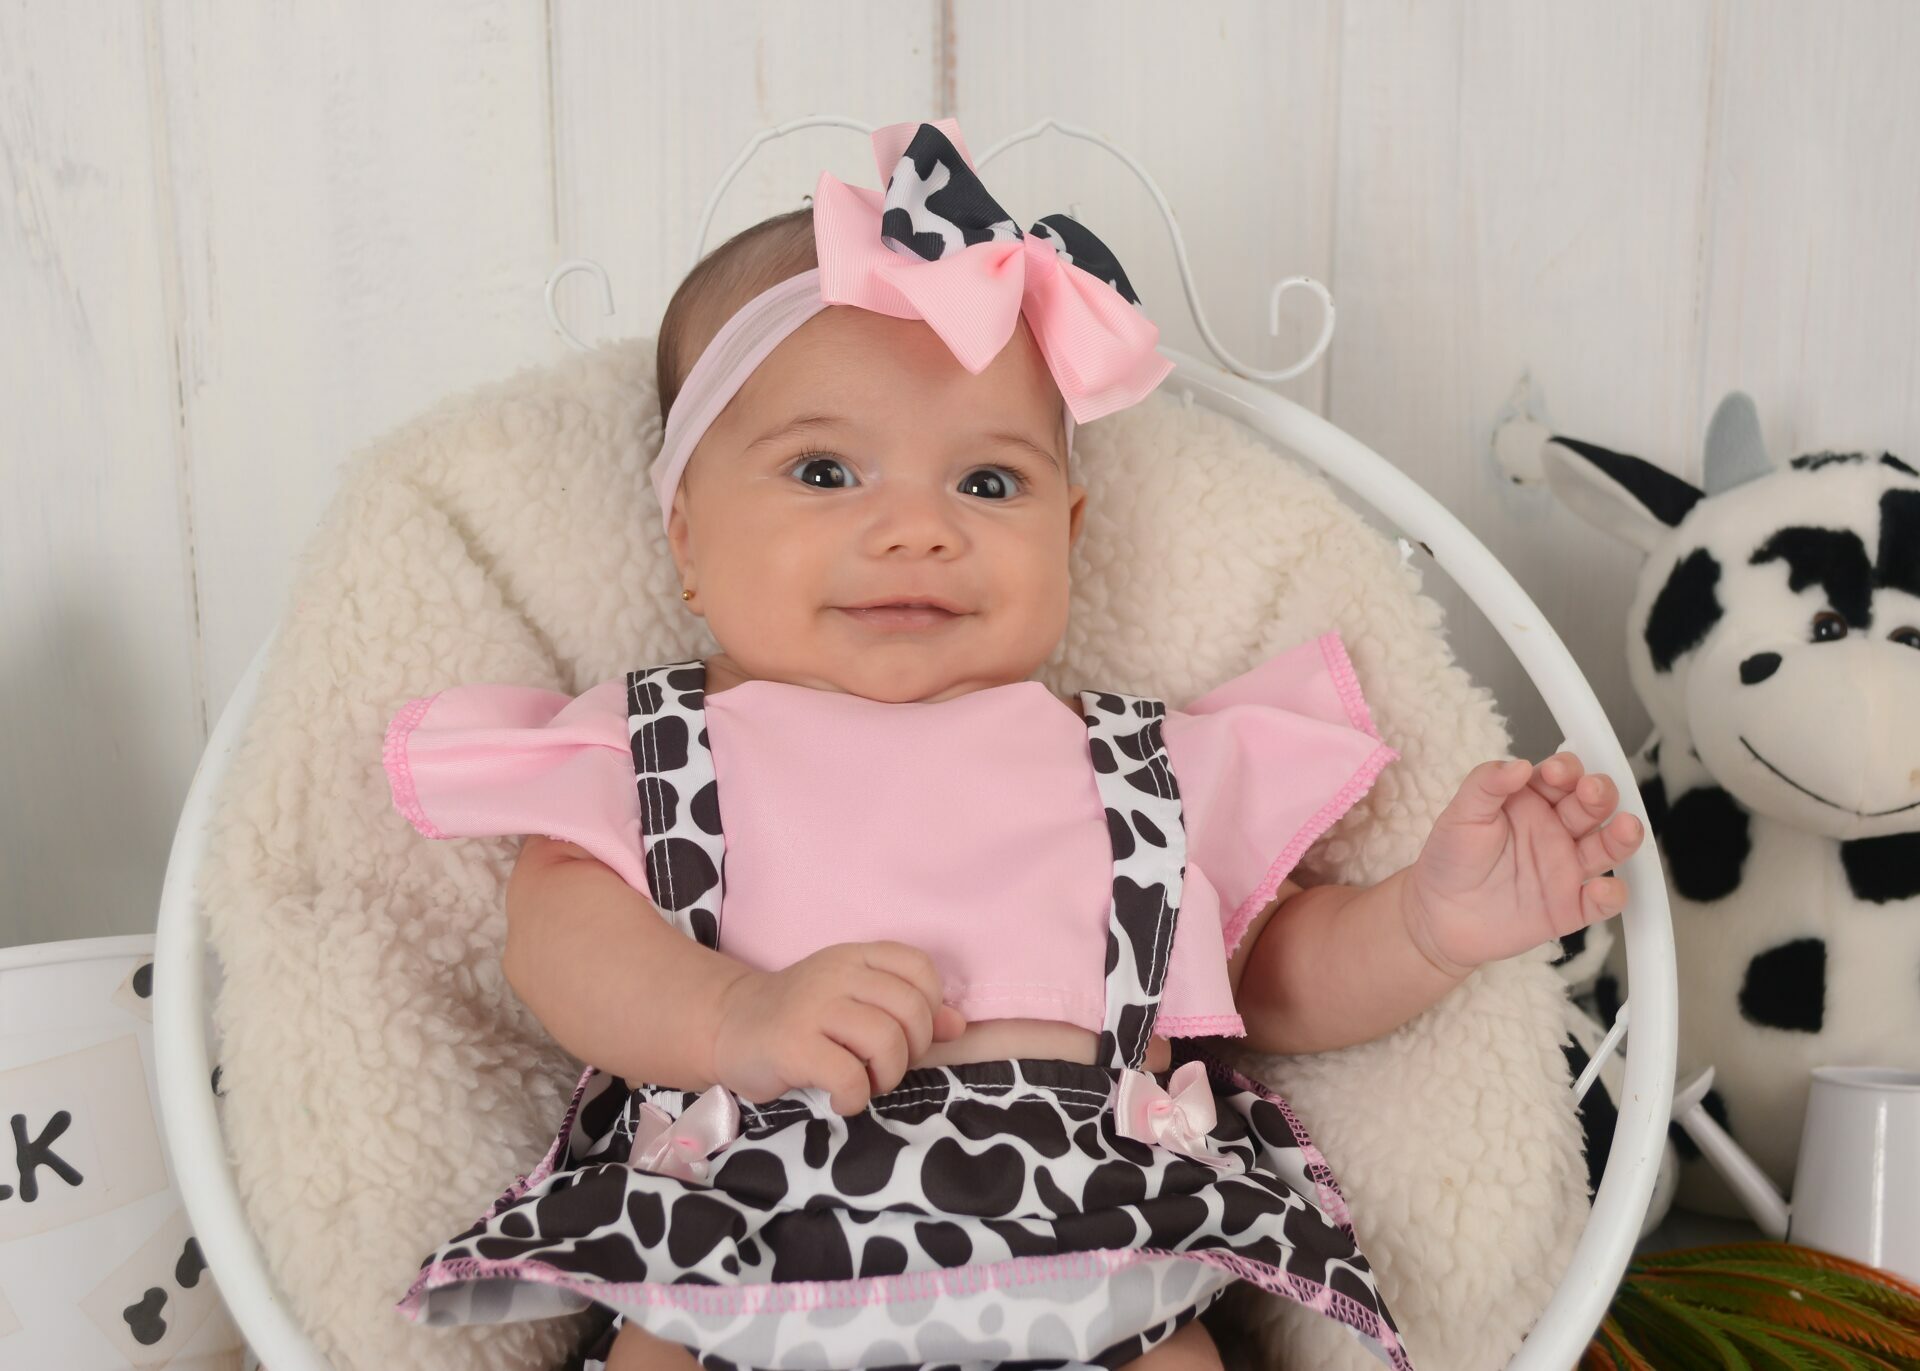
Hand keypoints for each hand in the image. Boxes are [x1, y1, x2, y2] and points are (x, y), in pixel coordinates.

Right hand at [710, 941, 968, 1114]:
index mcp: (856, 957)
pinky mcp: (793, 1045)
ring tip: (865, 1083)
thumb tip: (957, 1025)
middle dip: (911, 1052)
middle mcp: (836, 974)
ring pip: (886, 1041)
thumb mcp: (854, 1002)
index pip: (919, 968)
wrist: (728, 1027)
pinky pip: (849, 1076)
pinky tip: (841, 1099)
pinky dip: (855, 1098)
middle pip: (910, 1010)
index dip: (929, 1007)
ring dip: (886, 1077)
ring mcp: (813, 1007)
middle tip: (884, 1067)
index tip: (907, 1033)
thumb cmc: (801, 1018)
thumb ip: (906, 1009)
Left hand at [1402, 751, 1644, 977]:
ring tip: (1625, 827)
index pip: (1562, 776)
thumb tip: (1517, 764)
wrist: (1437, 917)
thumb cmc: (1449, 860)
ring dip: (1622, 836)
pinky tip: (1602, 889)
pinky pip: (1601, 902)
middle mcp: (1556, 831)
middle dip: (1599, 793)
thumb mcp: (1460, 815)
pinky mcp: (1570, 907)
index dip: (1565, 769)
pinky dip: (1611, 896)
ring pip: (1609, 847)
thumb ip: (1486, 785)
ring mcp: (1567, 868)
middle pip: (1593, 805)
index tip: (1555, 772)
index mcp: (1532, 802)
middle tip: (1591, 791)